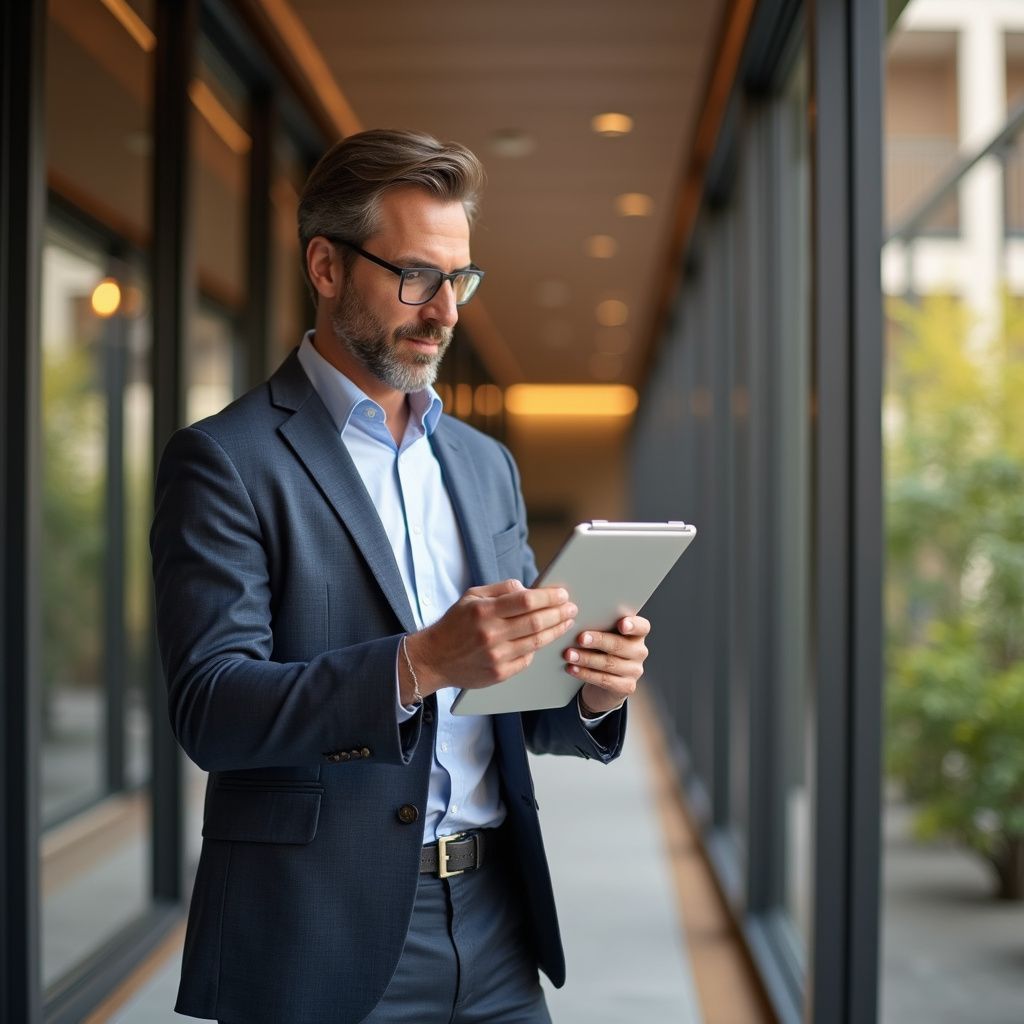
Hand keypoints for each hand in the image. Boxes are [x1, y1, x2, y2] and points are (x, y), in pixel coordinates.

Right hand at [402, 579, 576, 701]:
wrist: (433, 659)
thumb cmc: (454, 624)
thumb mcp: (471, 597)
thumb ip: (501, 589)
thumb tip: (528, 588)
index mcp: (484, 611)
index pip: (526, 600)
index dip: (549, 596)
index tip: (562, 594)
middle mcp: (491, 633)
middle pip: (536, 621)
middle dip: (559, 613)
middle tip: (571, 608)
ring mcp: (496, 656)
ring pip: (537, 642)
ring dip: (556, 631)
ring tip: (566, 622)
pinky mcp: (499, 674)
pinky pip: (527, 659)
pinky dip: (538, 648)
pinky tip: (544, 640)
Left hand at [564, 615, 650, 714]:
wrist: (603, 679)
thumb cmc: (601, 649)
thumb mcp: (603, 635)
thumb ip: (599, 626)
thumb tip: (577, 620)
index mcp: (637, 633)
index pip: (642, 627)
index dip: (633, 625)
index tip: (621, 624)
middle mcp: (639, 651)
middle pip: (619, 645)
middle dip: (598, 641)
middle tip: (580, 639)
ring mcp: (635, 670)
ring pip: (609, 663)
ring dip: (586, 659)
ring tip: (569, 655)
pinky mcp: (627, 686)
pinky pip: (605, 680)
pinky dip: (586, 674)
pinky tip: (573, 669)